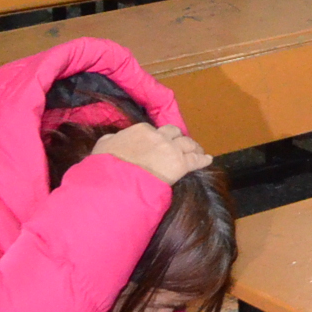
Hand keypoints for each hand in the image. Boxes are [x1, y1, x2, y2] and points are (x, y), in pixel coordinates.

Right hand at [89, 121, 212, 183]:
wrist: (116, 181)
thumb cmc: (107, 165)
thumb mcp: (103, 146)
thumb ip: (113, 140)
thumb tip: (115, 139)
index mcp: (141, 130)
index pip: (155, 130)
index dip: (160, 137)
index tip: (160, 143)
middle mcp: (158, 136)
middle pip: (174, 133)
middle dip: (178, 138)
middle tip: (181, 145)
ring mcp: (171, 149)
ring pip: (188, 143)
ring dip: (193, 146)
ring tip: (197, 150)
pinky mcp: (180, 164)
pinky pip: (196, 160)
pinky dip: (203, 159)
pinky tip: (208, 159)